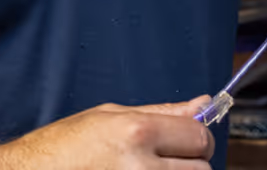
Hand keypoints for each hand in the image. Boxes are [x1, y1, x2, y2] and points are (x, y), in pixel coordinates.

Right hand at [0, 98, 214, 168]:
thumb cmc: (63, 148)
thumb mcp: (109, 116)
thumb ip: (163, 113)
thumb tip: (204, 104)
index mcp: (137, 134)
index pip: (199, 137)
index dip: (196, 138)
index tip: (185, 142)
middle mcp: (141, 169)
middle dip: (189, 164)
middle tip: (162, 162)